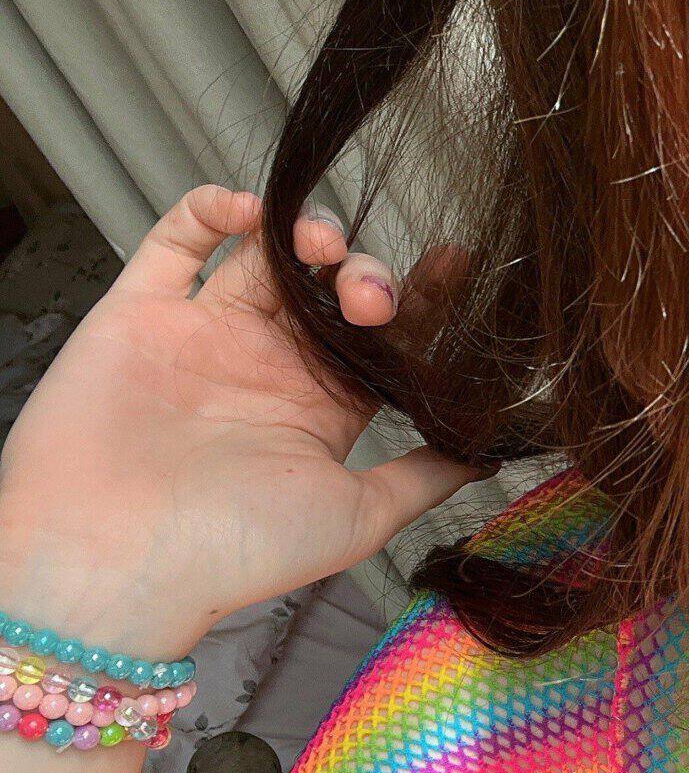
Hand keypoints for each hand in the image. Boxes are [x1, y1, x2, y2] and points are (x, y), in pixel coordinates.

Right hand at [0, 185, 489, 657]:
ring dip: (307, 233)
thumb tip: (489, 454)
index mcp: (322, 407)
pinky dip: (213, 209)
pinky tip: (254, 213)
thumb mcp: (357, 518)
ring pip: (268, 254)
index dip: (421, 298)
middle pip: (331, 288)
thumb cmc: (234, 553)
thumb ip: (423, 477)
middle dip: (366, 274)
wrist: (115, 563)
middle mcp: (267, 365)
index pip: (384, 336)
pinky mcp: (140, 314)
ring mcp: (205, 335)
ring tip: (325, 248)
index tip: (454, 265)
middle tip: (370, 297)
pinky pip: (174, 241)